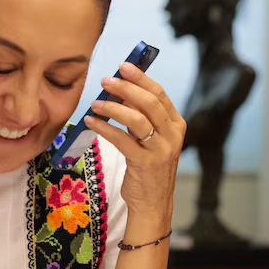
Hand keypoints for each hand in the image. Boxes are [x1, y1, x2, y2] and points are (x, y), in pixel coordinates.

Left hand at [85, 62, 185, 223]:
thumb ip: (141, 117)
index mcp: (176, 124)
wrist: (152, 202)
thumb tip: (120, 91)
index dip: (141, 77)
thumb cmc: (148, 167)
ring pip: (137, 119)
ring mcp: (161, 150)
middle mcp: (173, 135)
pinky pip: (121, 139)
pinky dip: (104, 128)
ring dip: (113, 107)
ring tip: (94, 103)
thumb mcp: (151, 139)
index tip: (123, 66)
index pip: (159, 94)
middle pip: (149, 102)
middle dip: (126, 88)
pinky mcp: (145, 163)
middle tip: (105, 81)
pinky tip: (91, 122)